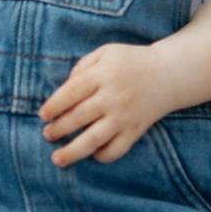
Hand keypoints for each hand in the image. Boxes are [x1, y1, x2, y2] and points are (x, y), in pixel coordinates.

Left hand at [39, 42, 176, 165]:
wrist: (168, 74)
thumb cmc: (130, 62)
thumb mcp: (106, 53)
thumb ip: (82, 67)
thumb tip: (64, 91)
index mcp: (103, 74)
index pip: (72, 92)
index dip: (54, 106)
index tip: (43, 115)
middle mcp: (113, 97)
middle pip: (79, 117)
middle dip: (58, 129)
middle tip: (47, 134)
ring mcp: (125, 116)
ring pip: (94, 139)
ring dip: (73, 151)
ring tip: (57, 159)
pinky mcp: (135, 130)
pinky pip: (116, 149)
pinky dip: (101, 156)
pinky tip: (90, 154)